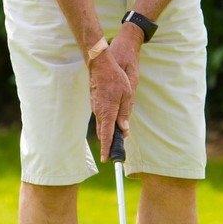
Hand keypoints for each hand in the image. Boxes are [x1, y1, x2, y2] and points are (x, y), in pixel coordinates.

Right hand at [89, 23, 142, 160]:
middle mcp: (99, 112)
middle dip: (108, 143)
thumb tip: (124, 130)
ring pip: (102, 124)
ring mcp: (95, 107)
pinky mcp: (95, 102)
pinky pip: (101, 116)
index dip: (107, 148)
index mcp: (107, 112)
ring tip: (116, 138)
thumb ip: (124, 114)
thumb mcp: (127, 95)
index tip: (106, 159)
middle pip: (103, 132)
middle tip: (114, 152)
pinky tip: (113, 120)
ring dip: (108, 132)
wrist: (100, 64)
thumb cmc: (116, 78)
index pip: (107, 135)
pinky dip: (106, 122)